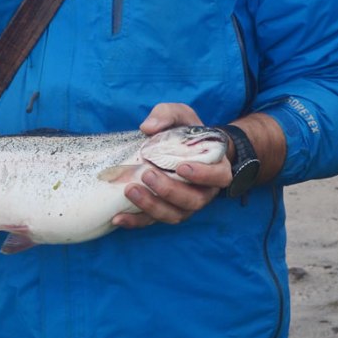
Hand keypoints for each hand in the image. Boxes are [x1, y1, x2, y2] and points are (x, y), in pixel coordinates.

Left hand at [112, 102, 231, 231]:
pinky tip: (118, 217)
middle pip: (193, 201)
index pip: (218, 177)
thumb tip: (148, 127)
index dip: (203, 175)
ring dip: (152, 206)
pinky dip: (136, 221)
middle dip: (169, 190)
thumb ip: (167, 115)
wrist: (180, 148)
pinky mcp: (165, 211)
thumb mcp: (180, 115)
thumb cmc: (185, 131)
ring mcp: (185, 205)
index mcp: (215, 168)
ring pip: (174, 215)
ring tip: (130, 190)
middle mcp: (204, 191)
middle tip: (148, 174)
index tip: (181, 167)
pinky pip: (153, 222)